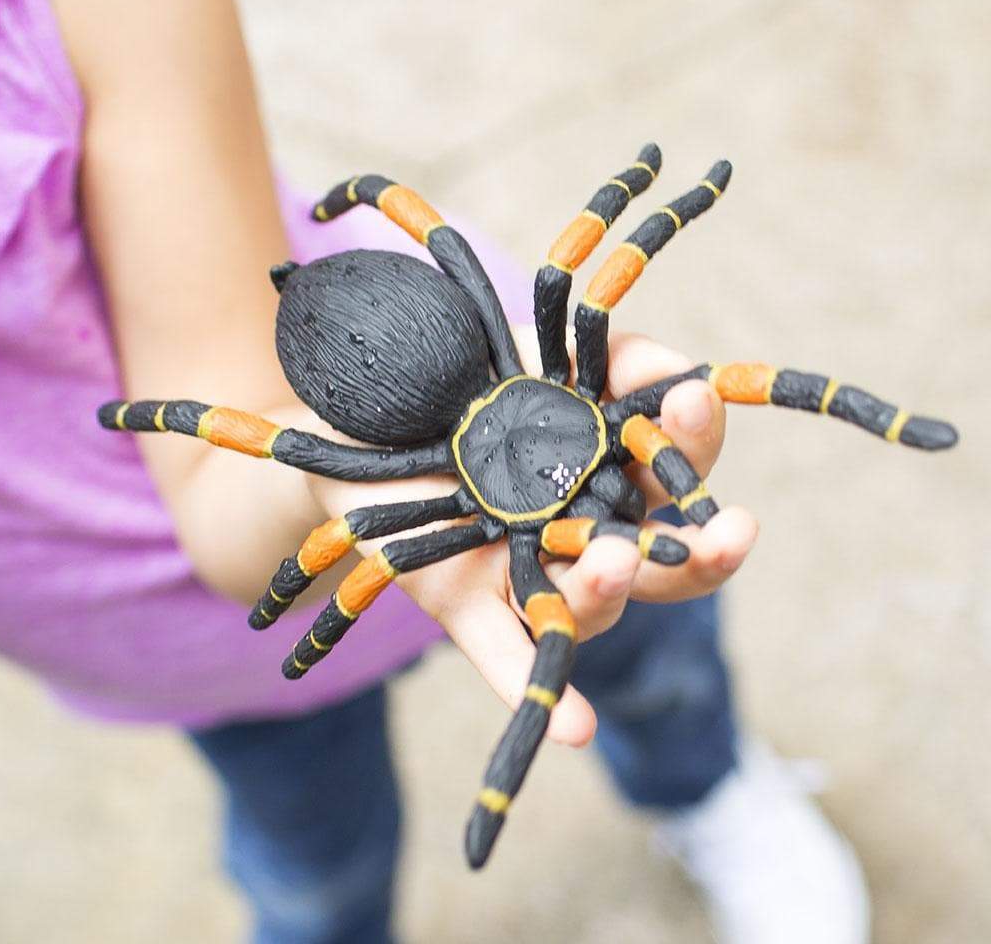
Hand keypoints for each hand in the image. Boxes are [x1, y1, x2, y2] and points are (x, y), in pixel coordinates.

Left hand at [305, 325, 757, 748]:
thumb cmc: (461, 383)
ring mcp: (525, 573)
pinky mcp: (463, 603)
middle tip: (732, 533)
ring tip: (615, 561)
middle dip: (701, 554)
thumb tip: (685, 375)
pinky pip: (507, 654)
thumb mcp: (542, 355)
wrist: (354, 412)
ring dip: (611, 591)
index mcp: (609, 472)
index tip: (691, 403)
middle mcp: (580, 533)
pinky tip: (577, 730)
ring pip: (591, 606)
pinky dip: (537, 686)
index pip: (678, 472)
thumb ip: (616, 357)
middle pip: (662, 564)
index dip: (695, 442)